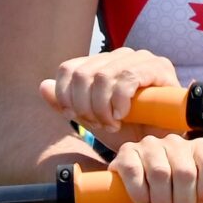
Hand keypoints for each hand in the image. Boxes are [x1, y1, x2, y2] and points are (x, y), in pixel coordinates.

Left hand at [39, 48, 179, 136]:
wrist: (158, 146)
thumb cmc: (127, 131)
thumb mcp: (91, 120)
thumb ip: (66, 105)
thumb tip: (43, 85)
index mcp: (101, 64)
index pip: (69, 69)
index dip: (65, 96)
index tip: (75, 118)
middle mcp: (120, 56)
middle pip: (83, 74)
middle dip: (85, 106)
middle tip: (98, 125)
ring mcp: (141, 58)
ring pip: (103, 76)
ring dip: (102, 107)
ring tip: (112, 124)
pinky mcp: (159, 67)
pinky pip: (128, 78)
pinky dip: (119, 101)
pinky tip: (123, 115)